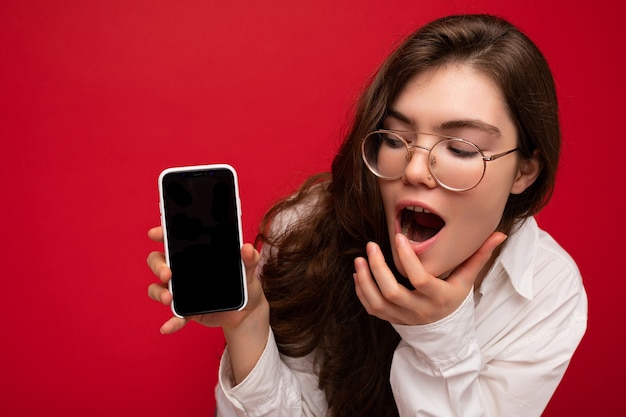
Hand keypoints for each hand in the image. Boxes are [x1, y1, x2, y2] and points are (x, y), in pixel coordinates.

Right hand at [146, 226, 267, 333]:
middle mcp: (183, 270)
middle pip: (159, 261)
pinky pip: (174, 316)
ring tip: (169, 298)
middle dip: (158, 266)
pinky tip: (168, 327)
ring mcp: (181, 290)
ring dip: (158, 292)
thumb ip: (249, 258)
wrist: (247, 310)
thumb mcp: (248, 269)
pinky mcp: (186, 310)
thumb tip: (248, 248)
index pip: (173, 239)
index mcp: (195, 253)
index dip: (162, 234)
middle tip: (167, 273)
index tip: (155, 234)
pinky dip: (171, 322)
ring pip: (158, 287)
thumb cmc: (244, 282)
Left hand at [353, 232, 505, 325]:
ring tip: (359, 259)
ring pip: (379, 302)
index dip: (408, 259)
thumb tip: (500, 234)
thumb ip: (479, 256)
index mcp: (439, 297)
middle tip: (370, 246)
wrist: (444, 330)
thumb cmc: (454, 297)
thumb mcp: (466, 279)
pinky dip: (362, 292)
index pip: (420, 280)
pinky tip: (359, 274)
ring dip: (366, 281)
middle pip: (394, 292)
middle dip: (379, 269)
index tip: (398, 238)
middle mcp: (419, 310)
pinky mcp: (390, 320)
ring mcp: (403, 317)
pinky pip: (372, 309)